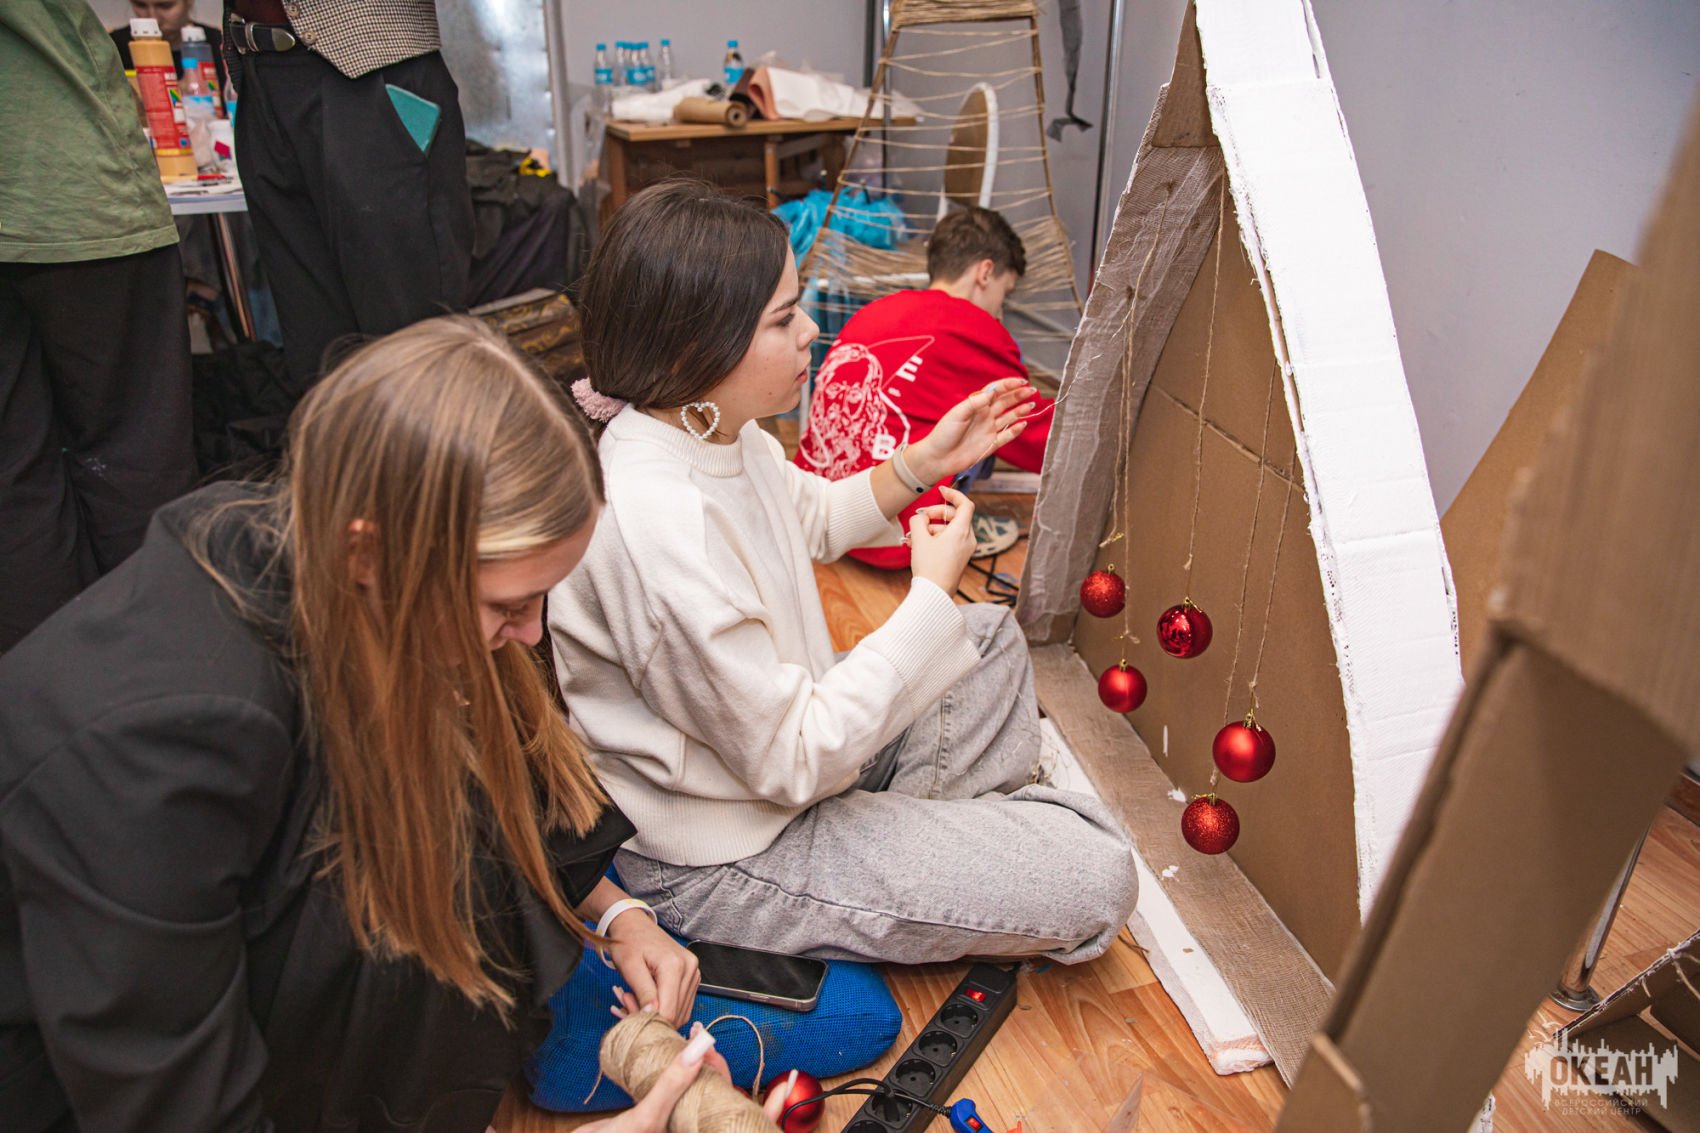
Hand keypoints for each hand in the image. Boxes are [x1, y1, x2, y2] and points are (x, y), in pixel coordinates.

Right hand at [577, 1025, 781, 1130]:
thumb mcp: (642, 1120)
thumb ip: (672, 1082)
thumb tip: (701, 1047)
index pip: (746, 1122)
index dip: (772, 1106)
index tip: (789, 1080)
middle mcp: (690, 1130)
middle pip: (720, 1099)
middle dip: (720, 1070)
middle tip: (707, 1041)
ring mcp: (678, 1127)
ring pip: (701, 1096)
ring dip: (701, 1070)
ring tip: (695, 1044)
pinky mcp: (660, 1123)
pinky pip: (679, 1097)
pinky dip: (680, 1077)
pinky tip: (677, 1060)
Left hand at [605, 910, 699, 1027]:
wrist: (635, 925)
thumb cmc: (629, 943)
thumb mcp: (630, 968)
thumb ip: (643, 993)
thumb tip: (651, 1016)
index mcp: (674, 966)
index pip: (669, 1011)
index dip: (649, 1020)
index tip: (628, 1013)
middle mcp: (690, 969)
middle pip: (676, 1014)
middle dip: (652, 1018)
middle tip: (627, 1005)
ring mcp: (694, 973)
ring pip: (681, 1013)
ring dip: (658, 1014)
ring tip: (636, 999)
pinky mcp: (692, 977)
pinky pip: (682, 1005)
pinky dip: (665, 1008)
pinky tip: (648, 999)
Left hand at [909, 377, 1037, 481]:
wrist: (937, 458)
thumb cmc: (943, 434)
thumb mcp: (957, 414)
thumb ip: (974, 403)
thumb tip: (991, 392)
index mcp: (976, 406)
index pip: (996, 391)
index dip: (1009, 385)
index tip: (1021, 381)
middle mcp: (984, 416)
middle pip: (1005, 402)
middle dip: (1019, 395)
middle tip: (1032, 390)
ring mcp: (989, 430)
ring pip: (1009, 417)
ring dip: (1021, 410)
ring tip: (1031, 404)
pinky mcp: (991, 445)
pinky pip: (1006, 436)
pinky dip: (1015, 430)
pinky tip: (1023, 424)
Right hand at [909, 485, 975, 592]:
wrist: (934, 594)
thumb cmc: (929, 567)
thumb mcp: (919, 539)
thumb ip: (918, 521)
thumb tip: (921, 518)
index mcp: (962, 531)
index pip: (965, 504)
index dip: (954, 494)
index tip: (941, 490)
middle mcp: (968, 539)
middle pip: (955, 516)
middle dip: (936, 514)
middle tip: (920, 518)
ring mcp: (965, 549)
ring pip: (949, 529)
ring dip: (931, 528)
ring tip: (912, 537)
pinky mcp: (960, 558)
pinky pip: (949, 541)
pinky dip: (935, 538)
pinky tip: (917, 545)